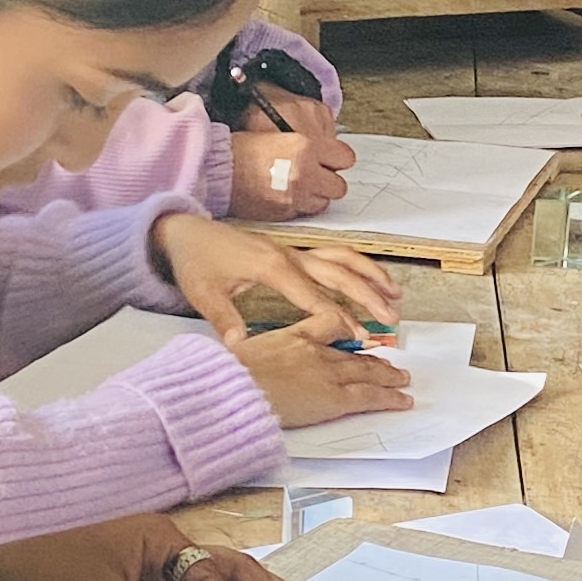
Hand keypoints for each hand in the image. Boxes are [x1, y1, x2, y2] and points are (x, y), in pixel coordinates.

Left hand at [153, 206, 397, 346]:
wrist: (186, 232)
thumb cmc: (196, 262)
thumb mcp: (204, 294)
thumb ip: (225, 320)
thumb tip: (239, 348)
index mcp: (272, 267)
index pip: (314, 297)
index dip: (337, 318)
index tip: (357, 336)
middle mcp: (289, 255)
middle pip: (338, 275)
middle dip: (366, 297)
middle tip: (389, 319)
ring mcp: (293, 251)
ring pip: (342, 260)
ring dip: (370, 275)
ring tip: (394, 294)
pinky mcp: (292, 251)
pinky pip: (332, 255)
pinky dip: (356, 264)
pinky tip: (370, 277)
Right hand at [230, 111, 353, 217]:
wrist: (217, 170)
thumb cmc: (241, 150)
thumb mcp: (280, 134)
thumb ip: (309, 146)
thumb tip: (326, 155)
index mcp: (305, 147)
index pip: (345, 158)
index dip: (338, 159)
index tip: (332, 160)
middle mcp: (304, 173)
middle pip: (339, 186)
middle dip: (329, 182)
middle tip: (316, 177)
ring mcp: (295, 197)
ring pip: (323, 203)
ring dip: (314, 197)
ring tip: (298, 188)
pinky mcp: (284, 214)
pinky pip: (303, 213)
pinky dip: (297, 207)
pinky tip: (284, 197)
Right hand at [231, 327, 411, 425]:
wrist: (233, 393)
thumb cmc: (228, 378)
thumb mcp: (239, 352)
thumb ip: (253, 352)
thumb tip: (242, 354)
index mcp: (293, 336)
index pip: (327, 324)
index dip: (343, 329)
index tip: (350, 334)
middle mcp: (315, 352)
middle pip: (351, 353)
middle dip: (372, 359)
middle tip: (386, 363)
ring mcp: (327, 375)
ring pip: (366, 372)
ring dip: (387, 376)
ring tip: (401, 378)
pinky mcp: (335, 399)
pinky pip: (370, 397)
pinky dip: (390, 398)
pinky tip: (402, 400)